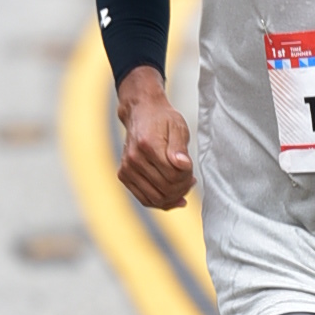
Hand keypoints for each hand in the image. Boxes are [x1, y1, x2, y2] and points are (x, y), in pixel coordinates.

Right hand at [116, 69, 194, 210]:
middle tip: (190, 179)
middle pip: (166, 189)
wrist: (141, 112)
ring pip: (156, 199)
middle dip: (182, 187)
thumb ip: (180, 147)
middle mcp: (134, 159)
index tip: (191, 170)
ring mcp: (127, 169)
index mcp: (148, 145)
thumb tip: (183, 165)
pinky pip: (145, 199)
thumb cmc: (162, 120)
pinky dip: (160, 201)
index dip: (187, 177)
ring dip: (173, 196)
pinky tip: (172, 195)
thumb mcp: (177, 127)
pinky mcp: (124, 175)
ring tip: (182, 185)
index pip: (173, 175)